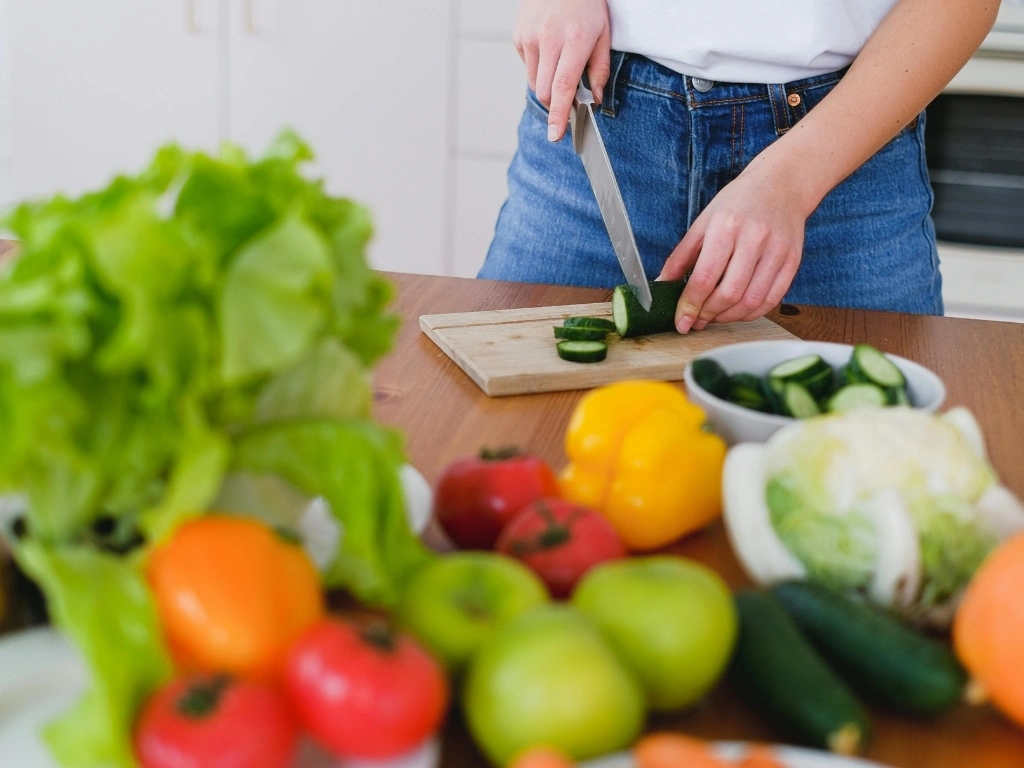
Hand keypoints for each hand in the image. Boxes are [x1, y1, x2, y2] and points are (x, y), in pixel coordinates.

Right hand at [514, 0, 611, 141]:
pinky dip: (538, 66)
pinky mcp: (518, 36)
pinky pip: (527, 66)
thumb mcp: (603, 33)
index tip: (555, 135)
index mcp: (575, 40)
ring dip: (546, 83)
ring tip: (559, 60)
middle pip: (545, 91)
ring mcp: (530, 37)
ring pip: (534, 82)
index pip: (563, 86)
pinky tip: (548, 47)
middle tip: (568, 93)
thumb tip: (595, 99)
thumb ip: (600, 69)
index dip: (559, 114)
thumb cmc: (586, 5)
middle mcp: (549, 39)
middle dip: (555, 101)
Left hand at [659, 154, 815, 332]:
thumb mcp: (703, 223)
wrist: (781, 185)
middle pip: (729, 293)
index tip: (681, 322)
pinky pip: (772, 300)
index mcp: (727, 227)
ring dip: (728, 317)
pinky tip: (737, 311)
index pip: (705, 278)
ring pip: (751, 301)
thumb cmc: (738, 203)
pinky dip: (751, 313)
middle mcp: (755, 239)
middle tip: (696, 321)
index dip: (690, 306)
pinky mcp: (792, 262)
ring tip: (714, 317)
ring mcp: (777, 251)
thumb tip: (661, 285)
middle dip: (708, 314)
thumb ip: (681, 257)